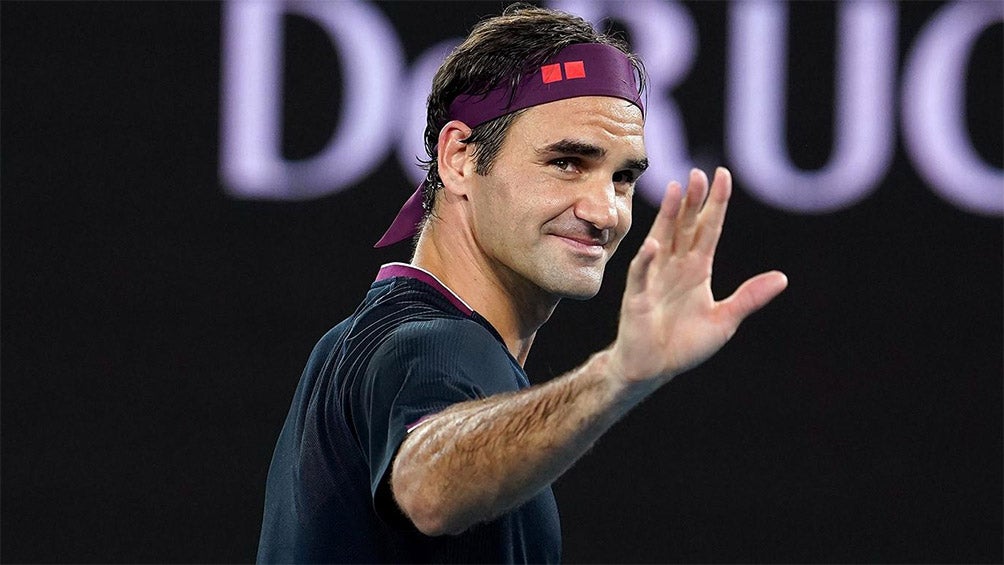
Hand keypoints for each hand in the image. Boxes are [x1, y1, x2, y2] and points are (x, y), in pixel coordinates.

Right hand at [609, 167, 787, 385]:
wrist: (652, 368)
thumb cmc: (683, 344)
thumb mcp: (724, 320)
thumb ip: (750, 298)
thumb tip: (782, 278)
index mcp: (696, 269)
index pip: (708, 228)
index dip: (716, 203)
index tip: (723, 175)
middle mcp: (674, 266)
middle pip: (684, 225)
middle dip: (692, 200)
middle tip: (699, 172)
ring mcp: (655, 278)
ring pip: (662, 239)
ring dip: (667, 215)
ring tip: (674, 189)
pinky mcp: (638, 297)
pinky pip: (642, 275)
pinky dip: (647, 260)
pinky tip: (654, 244)